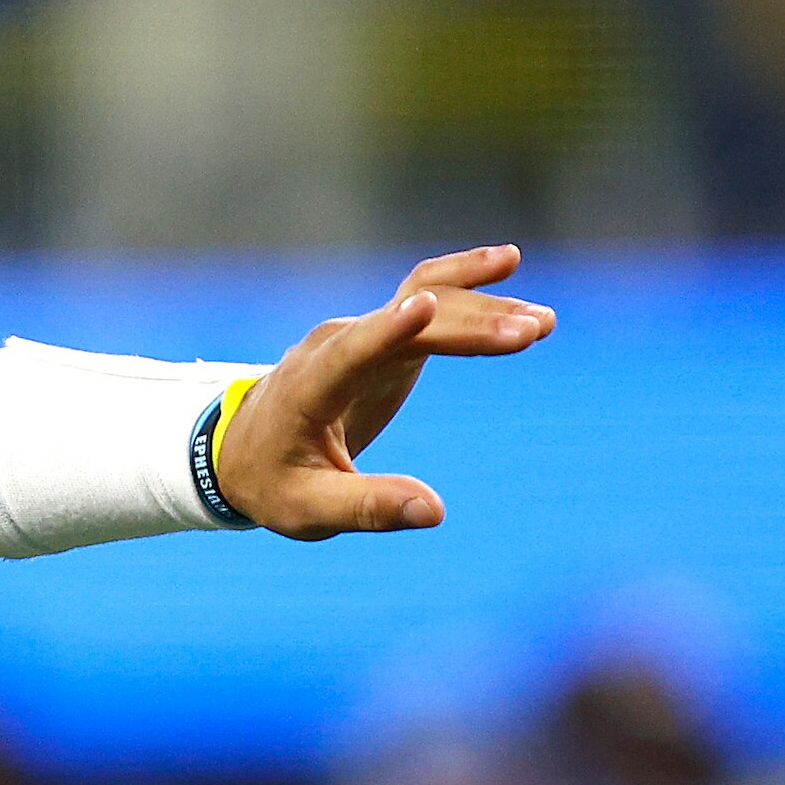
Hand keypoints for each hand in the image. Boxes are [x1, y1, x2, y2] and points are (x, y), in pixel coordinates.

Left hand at [213, 245, 554, 537]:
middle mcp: (334, 347)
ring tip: (542, 322)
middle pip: (406, 322)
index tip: (425, 305)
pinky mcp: (384, 335)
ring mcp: (362, 334)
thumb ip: (367, 508)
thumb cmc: (273, 482)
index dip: (388, 328)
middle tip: (530, 331)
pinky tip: (513, 274)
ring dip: (481, 305)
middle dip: (468, 325)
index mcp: (309, 388)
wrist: (242, 449)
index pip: (350, 351)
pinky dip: (468, 288)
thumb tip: (433, 511)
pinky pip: (429, 298)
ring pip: (424, 300)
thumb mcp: (308, 510)